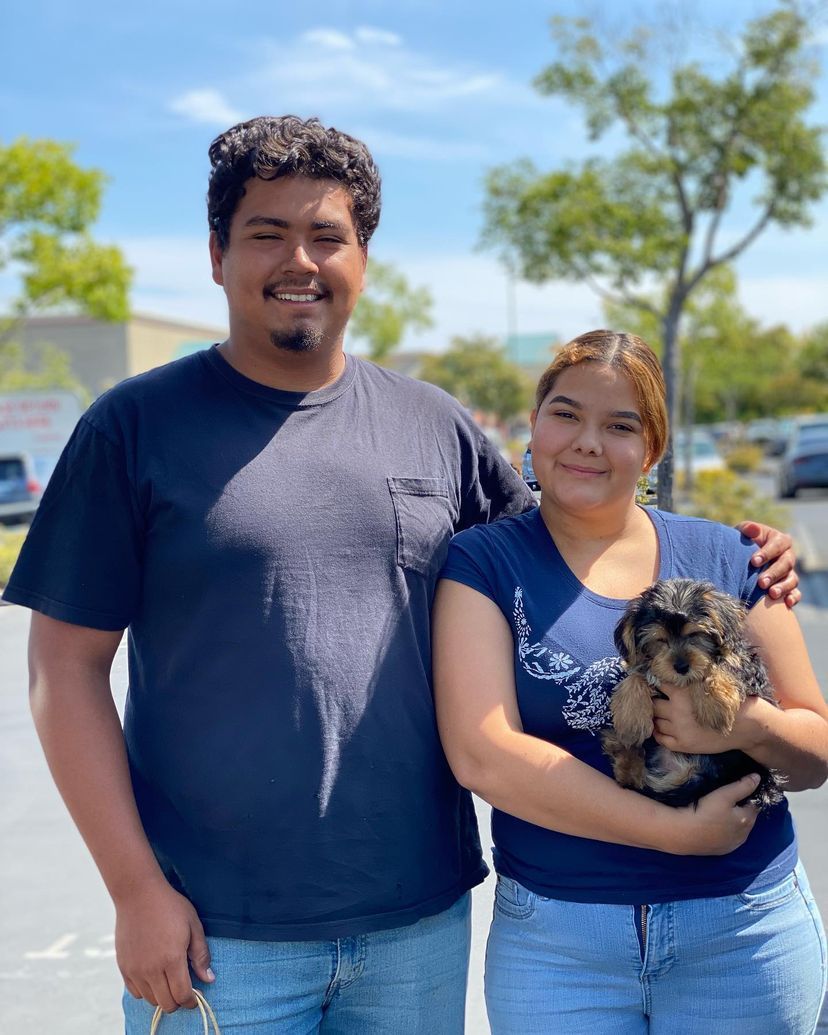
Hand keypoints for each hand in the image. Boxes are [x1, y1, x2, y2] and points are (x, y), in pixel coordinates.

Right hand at [115, 878, 213, 1012]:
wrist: (138, 894)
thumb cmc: (169, 906)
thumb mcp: (193, 925)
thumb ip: (201, 955)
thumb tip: (208, 978)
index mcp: (172, 959)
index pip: (182, 995)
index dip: (192, 1001)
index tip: (195, 997)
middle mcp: (151, 969)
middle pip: (167, 1003)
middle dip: (178, 1001)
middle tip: (184, 989)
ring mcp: (135, 969)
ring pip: (150, 1000)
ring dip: (162, 996)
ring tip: (169, 981)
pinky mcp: (124, 967)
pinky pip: (135, 992)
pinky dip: (146, 991)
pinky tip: (154, 977)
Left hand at [652, 684, 740, 753]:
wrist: (743, 725)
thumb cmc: (726, 702)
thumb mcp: (704, 685)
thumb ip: (686, 682)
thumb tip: (668, 674)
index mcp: (681, 694)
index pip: (659, 685)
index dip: (659, 684)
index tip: (659, 684)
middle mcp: (676, 711)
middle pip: (654, 705)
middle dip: (656, 702)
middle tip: (659, 700)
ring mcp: (679, 730)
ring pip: (656, 722)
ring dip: (657, 717)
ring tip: (662, 714)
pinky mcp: (683, 744)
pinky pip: (661, 739)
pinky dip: (658, 733)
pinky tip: (661, 728)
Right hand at [666, 774, 760, 854]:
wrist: (685, 834)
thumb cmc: (706, 811)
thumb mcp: (724, 794)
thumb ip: (743, 786)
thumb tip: (758, 777)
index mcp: (748, 820)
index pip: (756, 804)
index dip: (749, 796)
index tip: (738, 789)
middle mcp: (745, 835)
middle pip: (748, 818)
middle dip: (742, 809)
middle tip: (728, 799)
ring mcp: (733, 845)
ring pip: (739, 830)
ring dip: (735, 821)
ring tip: (720, 811)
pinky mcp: (722, 851)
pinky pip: (729, 838)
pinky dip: (726, 832)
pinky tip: (715, 826)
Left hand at [736, 520, 798, 607]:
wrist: (740, 559)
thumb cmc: (742, 543)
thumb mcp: (741, 533)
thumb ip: (747, 529)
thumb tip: (753, 529)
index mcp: (779, 540)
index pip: (778, 544)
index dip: (767, 553)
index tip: (753, 561)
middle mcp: (788, 556)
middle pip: (786, 564)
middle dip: (774, 573)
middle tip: (761, 583)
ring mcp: (789, 572)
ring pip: (792, 579)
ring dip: (783, 587)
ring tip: (771, 594)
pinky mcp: (789, 586)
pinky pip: (796, 593)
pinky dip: (793, 598)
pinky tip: (787, 604)